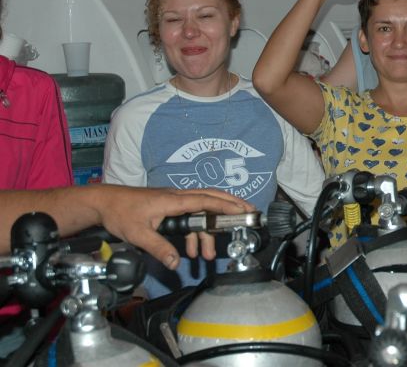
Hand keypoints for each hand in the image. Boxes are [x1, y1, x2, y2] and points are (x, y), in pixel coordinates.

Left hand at [97, 187, 252, 269]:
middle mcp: (177, 198)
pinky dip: (195, 232)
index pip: (205, 201)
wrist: (104, 203)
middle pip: (211, 198)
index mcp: (173, 200)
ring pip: (200, 213)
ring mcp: (174, 202)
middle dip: (231, 206)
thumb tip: (176, 263)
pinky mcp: (170, 207)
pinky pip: (190, 218)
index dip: (225, 205)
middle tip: (249, 213)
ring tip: (208, 254)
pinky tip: (191, 250)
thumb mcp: (138, 234)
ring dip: (207, 232)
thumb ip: (159, 248)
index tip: (242, 210)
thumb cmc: (121, 213)